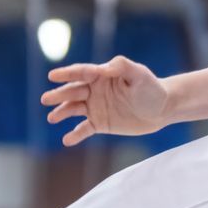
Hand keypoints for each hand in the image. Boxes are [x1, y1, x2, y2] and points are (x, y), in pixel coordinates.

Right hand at [41, 56, 168, 144]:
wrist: (162, 109)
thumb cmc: (151, 88)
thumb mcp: (140, 74)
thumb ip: (122, 67)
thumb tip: (104, 68)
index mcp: (102, 75)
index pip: (81, 73)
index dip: (67, 74)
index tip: (53, 76)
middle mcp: (94, 90)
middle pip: (73, 91)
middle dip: (59, 95)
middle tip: (45, 99)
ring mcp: (96, 107)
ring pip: (74, 109)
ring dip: (62, 113)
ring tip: (52, 118)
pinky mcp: (100, 123)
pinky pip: (84, 129)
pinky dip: (75, 135)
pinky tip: (66, 140)